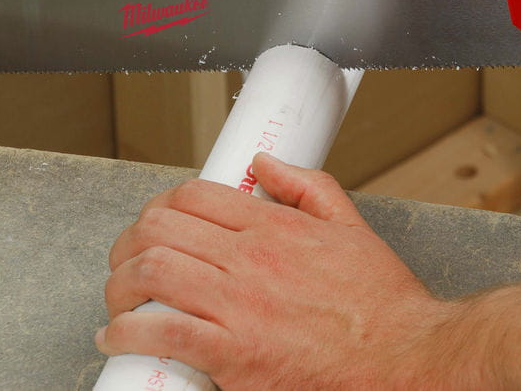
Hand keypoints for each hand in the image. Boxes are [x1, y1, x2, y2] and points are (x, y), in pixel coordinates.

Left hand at [97, 153, 453, 389]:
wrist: (402, 357)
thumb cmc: (380, 304)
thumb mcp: (351, 227)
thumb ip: (307, 187)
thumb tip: (268, 162)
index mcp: (275, 227)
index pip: (193, 196)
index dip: (162, 203)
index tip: (157, 220)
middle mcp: (251, 260)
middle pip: (159, 229)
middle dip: (130, 241)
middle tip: (128, 257)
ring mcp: (239, 307)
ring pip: (149, 275)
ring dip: (118, 284)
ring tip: (118, 297)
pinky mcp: (233, 356)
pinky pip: (159, 335)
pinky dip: (125, 333)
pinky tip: (119, 336)